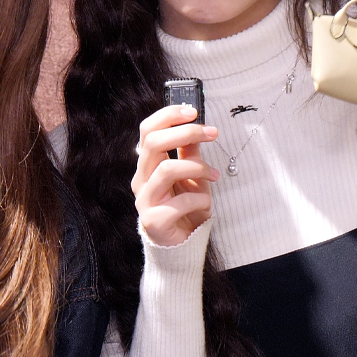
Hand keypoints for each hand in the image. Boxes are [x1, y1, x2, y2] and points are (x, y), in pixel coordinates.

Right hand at [131, 104, 221, 247]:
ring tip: (214, 175)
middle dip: (185, 133)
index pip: (148, 130)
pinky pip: (179, 202)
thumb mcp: (192, 174)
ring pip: (167, 170)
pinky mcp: (154, 221)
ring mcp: (145, 200)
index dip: (168, 115)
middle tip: (212, 133)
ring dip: (197, 167)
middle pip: (153, 143)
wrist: (183, 245)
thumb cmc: (187, 207)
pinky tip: (206, 202)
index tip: (194, 111)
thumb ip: (190, 152)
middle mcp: (142, 179)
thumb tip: (197, 125)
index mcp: (148, 165)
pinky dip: (199, 198)